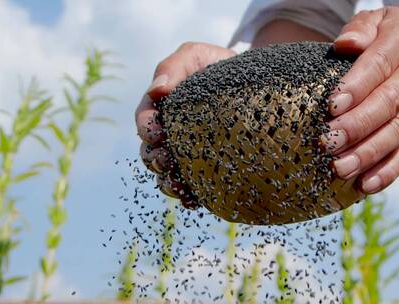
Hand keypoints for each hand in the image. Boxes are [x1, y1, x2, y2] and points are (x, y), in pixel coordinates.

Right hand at [135, 42, 235, 206]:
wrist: (254, 81)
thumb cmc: (218, 65)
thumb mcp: (195, 55)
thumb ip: (173, 67)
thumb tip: (156, 90)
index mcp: (161, 108)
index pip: (144, 120)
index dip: (145, 129)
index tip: (155, 133)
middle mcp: (169, 133)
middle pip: (151, 152)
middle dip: (154, 159)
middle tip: (165, 162)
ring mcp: (187, 152)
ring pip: (168, 173)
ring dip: (167, 182)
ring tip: (177, 186)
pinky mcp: (206, 167)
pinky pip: (193, 186)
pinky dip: (190, 196)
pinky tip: (196, 201)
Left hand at [322, 6, 398, 193]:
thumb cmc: (394, 36)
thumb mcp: (380, 19)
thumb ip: (361, 28)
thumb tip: (344, 44)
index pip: (378, 67)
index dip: (356, 87)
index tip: (331, 105)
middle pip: (386, 106)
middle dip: (356, 127)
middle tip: (328, 142)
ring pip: (395, 134)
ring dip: (367, 155)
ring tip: (339, 169)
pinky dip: (387, 172)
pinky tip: (365, 186)